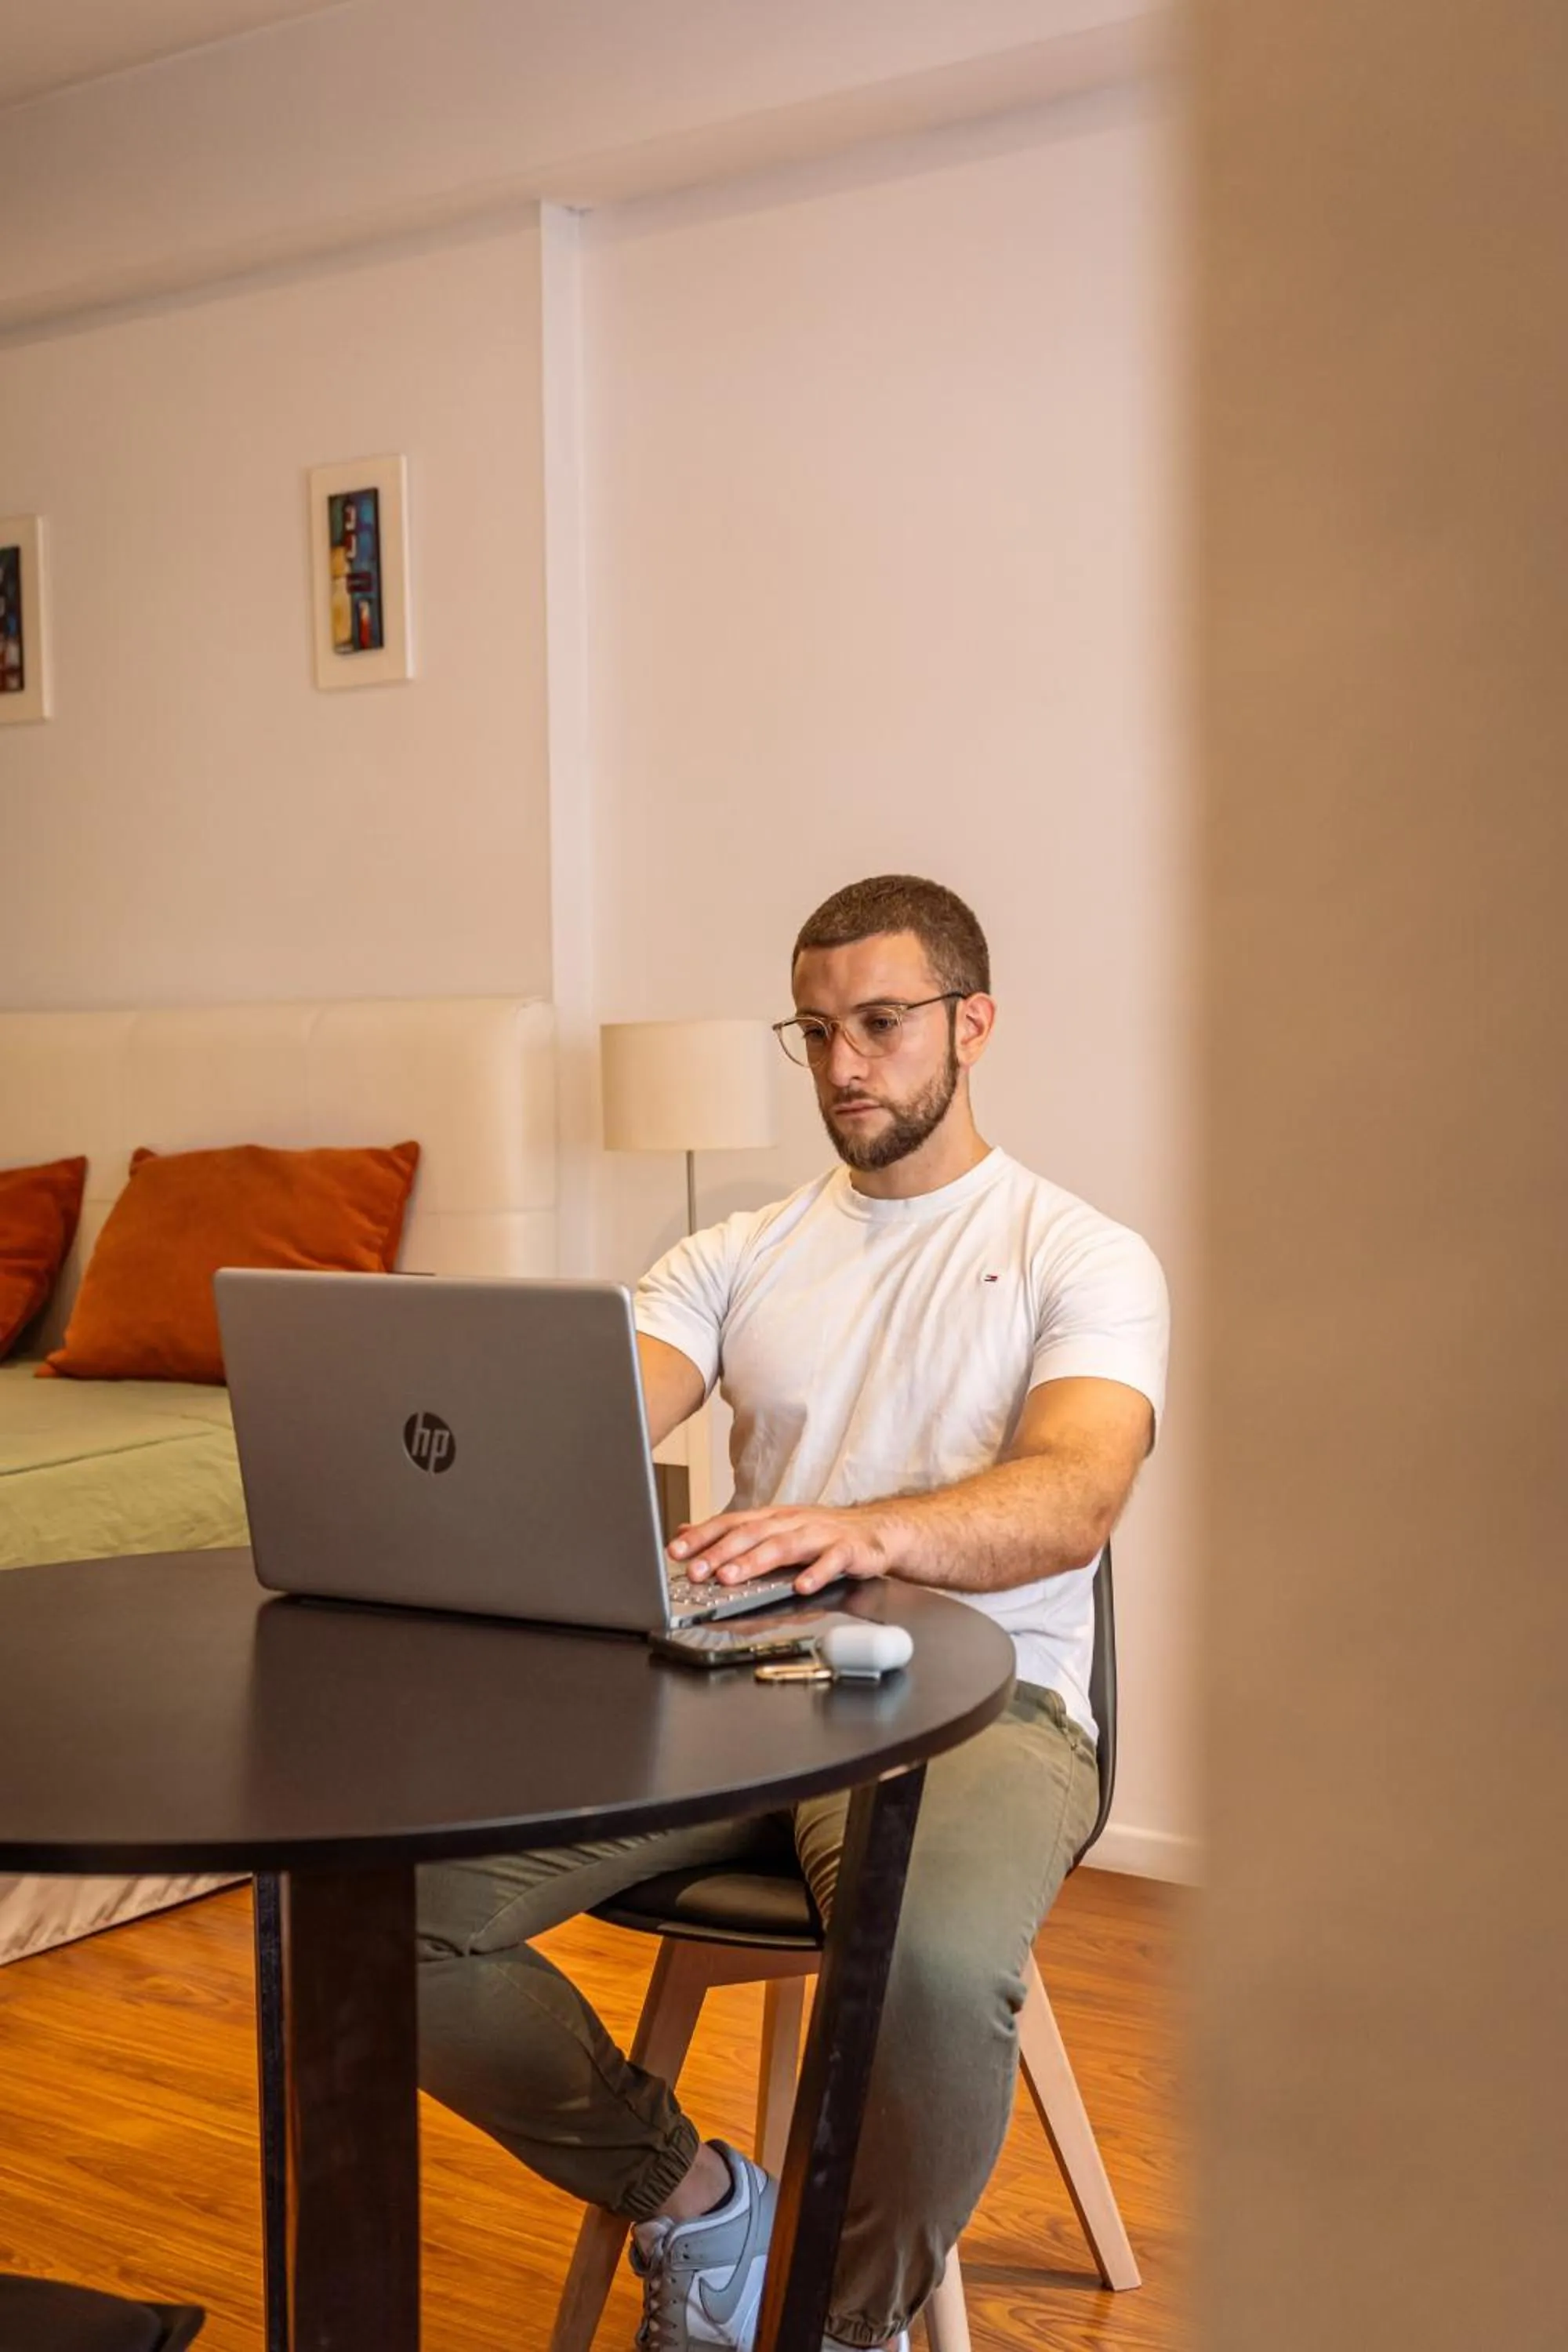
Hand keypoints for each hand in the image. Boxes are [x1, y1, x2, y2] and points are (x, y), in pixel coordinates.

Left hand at [669, 1504, 893, 1597]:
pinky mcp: (848, 1550)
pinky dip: (815, 1573)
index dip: (702, 1536)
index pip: (731, 1523)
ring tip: (731, 1577)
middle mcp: (792, 1522)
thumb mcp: (775, 1529)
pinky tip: (801, 1586)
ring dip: (755, 1562)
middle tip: (696, 1570)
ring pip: (784, 1546)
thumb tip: (686, 1531)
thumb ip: (733, 1533)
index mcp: (773, 1518)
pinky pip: (830, 1561)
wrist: (876, 1531)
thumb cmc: (822, 1534)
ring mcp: (820, 1534)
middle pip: (752, 1534)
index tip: (675, 1551)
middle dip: (720, 1552)